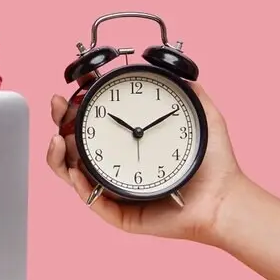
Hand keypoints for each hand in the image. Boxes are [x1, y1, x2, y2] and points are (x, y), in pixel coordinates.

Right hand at [45, 83, 241, 243]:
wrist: (223, 199)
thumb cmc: (215, 164)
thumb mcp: (204, 116)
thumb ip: (190, 90)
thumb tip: (174, 68)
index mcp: (129, 141)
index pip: (96, 119)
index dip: (81, 101)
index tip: (78, 82)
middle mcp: (116, 163)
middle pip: (74, 141)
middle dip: (60, 121)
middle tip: (59, 104)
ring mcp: (113, 187)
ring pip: (71, 171)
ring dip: (56, 154)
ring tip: (57, 140)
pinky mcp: (118, 212)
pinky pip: (91, 198)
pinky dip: (79, 184)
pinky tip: (76, 170)